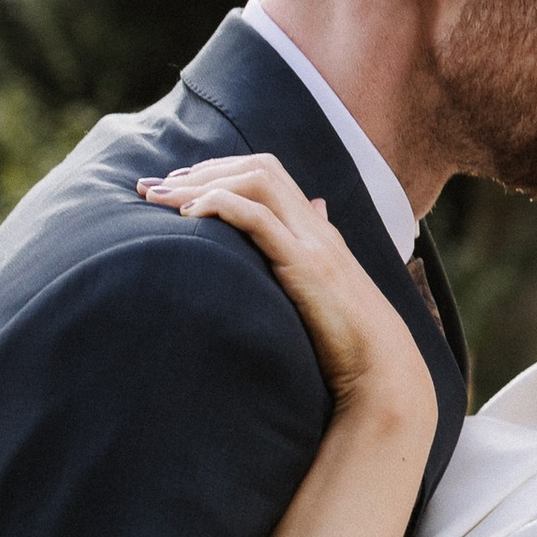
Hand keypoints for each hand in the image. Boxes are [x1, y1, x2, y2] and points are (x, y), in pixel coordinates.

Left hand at [139, 155, 436, 444]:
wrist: (381, 369)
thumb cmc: (348, 339)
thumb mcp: (323, 290)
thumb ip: (309, 253)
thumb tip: (313, 214)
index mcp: (317, 230)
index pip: (268, 173)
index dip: (220, 169)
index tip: (178, 186)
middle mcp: (316, 228)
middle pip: (260, 168)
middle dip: (203, 170)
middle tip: (155, 189)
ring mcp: (313, 243)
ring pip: (258, 182)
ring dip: (203, 184)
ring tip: (161, 201)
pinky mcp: (305, 267)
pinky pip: (259, 219)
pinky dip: (220, 207)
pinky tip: (189, 217)